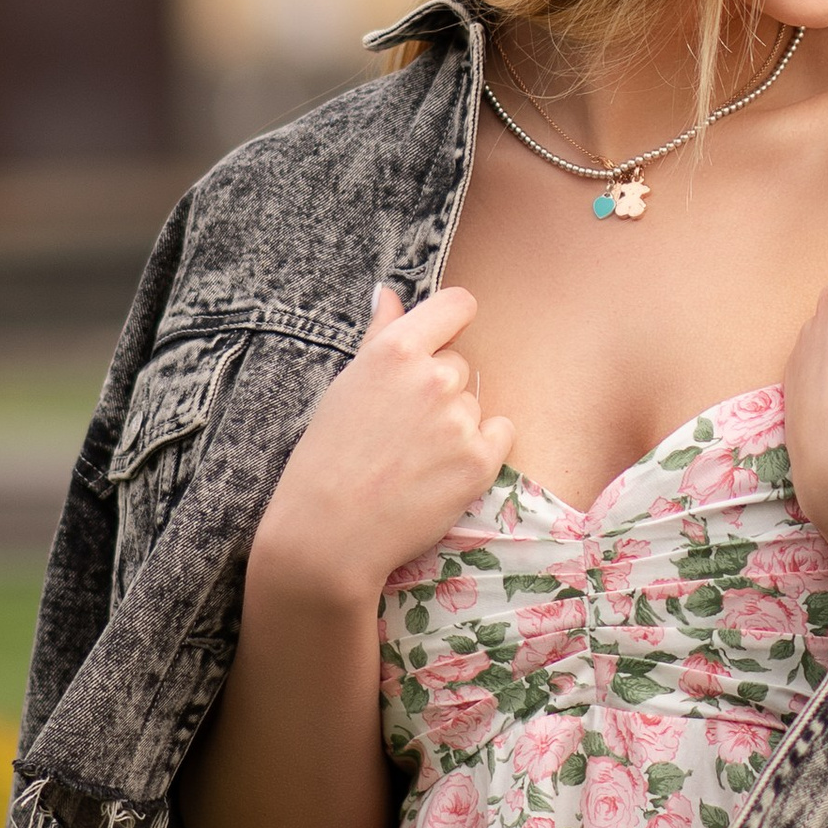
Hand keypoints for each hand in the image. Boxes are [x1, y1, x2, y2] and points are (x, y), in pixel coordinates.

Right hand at [247, 284, 514, 620]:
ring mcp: (459, 420)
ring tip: (412, 458)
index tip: (443, 338)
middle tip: (402, 428)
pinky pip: (499, 434)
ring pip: (473, 404)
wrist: (328, 534)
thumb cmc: (327, 457)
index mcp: (395, 351)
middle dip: (439, 389)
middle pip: (459, 364)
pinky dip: (480, 450)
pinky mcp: (480, 462)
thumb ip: (380, 334)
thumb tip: (390, 293)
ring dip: (454, 424)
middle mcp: (432, 378)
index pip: (457, 304)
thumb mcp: (345, 385)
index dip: (452, 320)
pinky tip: (440, 471)